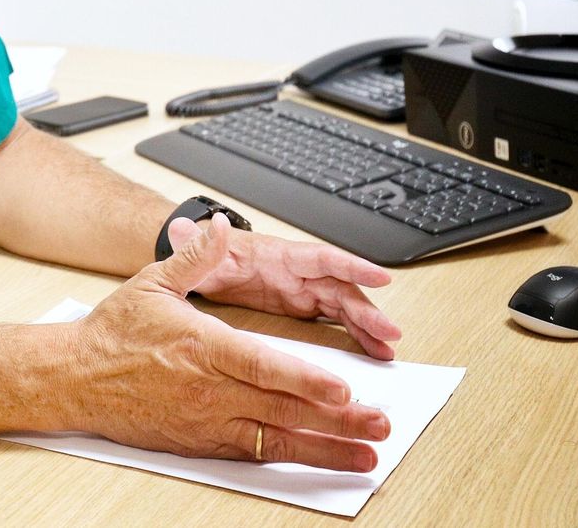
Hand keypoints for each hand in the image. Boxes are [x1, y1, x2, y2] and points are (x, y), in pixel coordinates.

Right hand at [69, 215, 388, 468]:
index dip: (307, 382)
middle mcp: (209, 390)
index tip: (343, 390)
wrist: (74, 380)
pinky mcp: (202, 442)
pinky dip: (291, 457)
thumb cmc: (113, 333)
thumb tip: (222, 225)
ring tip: (366, 454)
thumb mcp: (153, 282)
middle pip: (283, 410)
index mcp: (203, 348)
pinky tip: (320, 459)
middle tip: (379, 424)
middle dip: (337, 420)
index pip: (264, 368)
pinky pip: (254, 453)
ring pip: (276, 440)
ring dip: (326, 449)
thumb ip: (197, 257)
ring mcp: (207, 421)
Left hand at [165, 216, 402, 359]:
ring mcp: (302, 291)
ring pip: (343, 307)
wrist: (204, 268)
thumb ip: (197, 246)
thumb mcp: (203, 256)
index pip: (320, 258)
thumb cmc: (210, 258)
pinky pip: (334, 321)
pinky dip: (354, 335)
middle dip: (367, 309)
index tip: (381, 276)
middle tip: (391, 332)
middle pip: (340, 288)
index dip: (352, 265)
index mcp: (280, 257)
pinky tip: (371, 352)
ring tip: (387, 350)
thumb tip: (186, 226)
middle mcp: (298, 273)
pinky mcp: (301, 308)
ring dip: (367, 327)